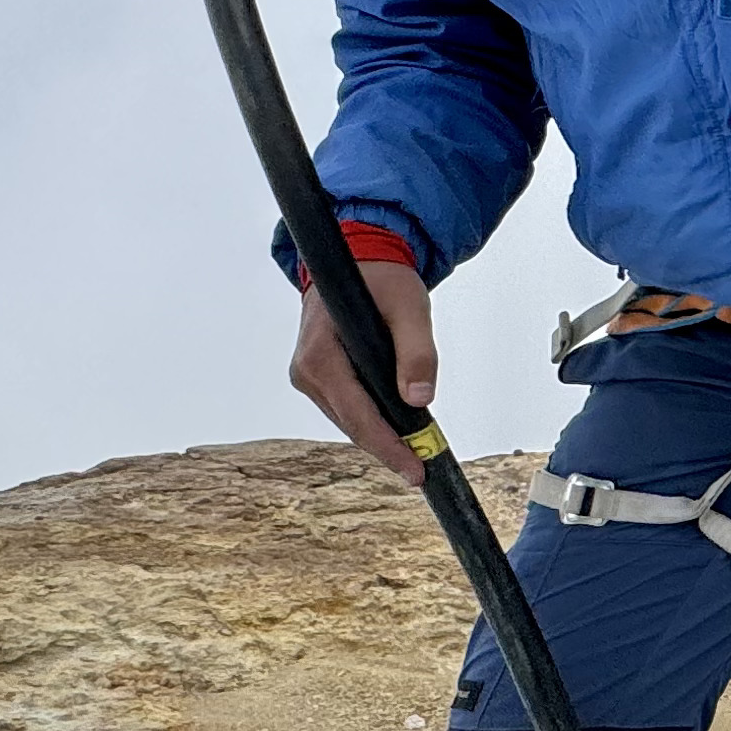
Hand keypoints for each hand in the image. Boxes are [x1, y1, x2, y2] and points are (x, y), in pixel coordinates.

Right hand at [289, 258, 440, 484]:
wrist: (359, 260)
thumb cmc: (382, 279)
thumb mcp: (410, 308)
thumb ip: (417, 352)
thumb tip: (419, 399)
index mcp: (320, 355)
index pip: (357, 415)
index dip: (388, 446)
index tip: (415, 470)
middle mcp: (306, 371)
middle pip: (352, 424)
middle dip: (388, 447)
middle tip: (423, 468)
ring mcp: (309, 377)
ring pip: (350, 420)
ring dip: (381, 437)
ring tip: (417, 451)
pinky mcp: (319, 378)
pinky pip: (348, 409)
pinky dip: (373, 421)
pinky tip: (399, 430)